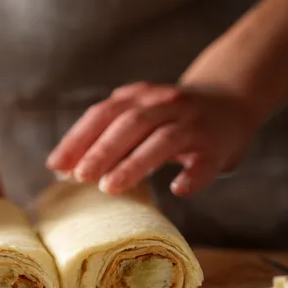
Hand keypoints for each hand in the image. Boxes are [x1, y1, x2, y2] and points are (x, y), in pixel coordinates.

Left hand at [47, 82, 257, 197]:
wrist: (232, 102)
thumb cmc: (168, 120)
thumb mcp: (135, 119)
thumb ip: (102, 138)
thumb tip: (60, 169)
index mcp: (140, 98)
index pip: (104, 114)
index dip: (78, 138)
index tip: (56, 166)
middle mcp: (166, 105)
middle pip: (131, 123)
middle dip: (102, 150)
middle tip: (80, 177)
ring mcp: (193, 124)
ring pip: (163, 140)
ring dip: (134, 163)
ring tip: (109, 187)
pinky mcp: (216, 147)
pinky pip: (205, 162)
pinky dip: (192, 175)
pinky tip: (178, 189)